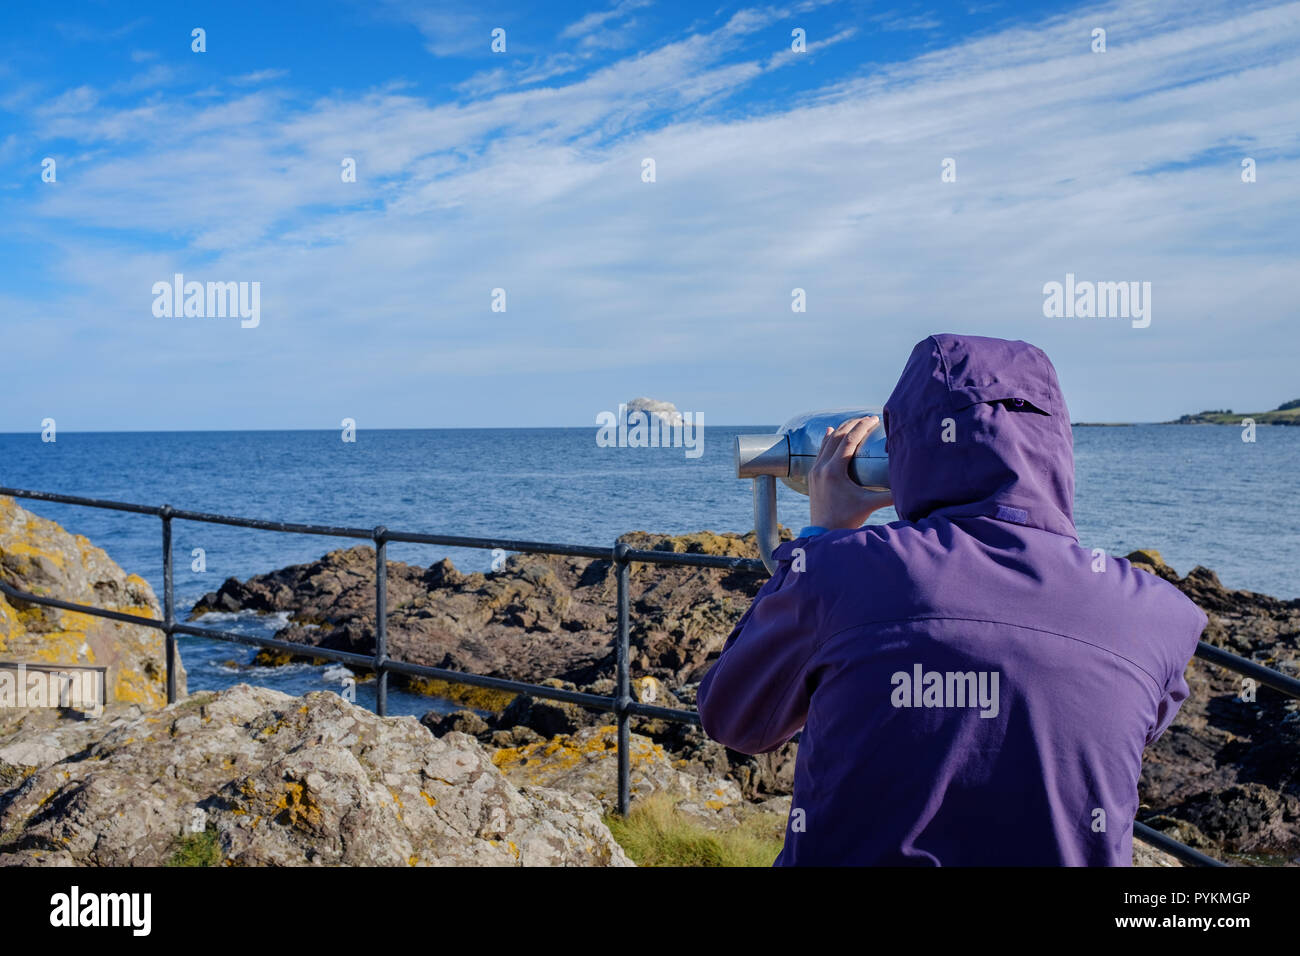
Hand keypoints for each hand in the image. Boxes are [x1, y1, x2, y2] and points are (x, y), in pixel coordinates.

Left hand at [808, 416, 892, 530]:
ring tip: (854, 422)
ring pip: (826, 442)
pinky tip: (829, 431)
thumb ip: (890, 495)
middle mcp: (821, 467)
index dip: (862, 427)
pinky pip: (819, 451)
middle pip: (836, 437)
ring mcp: (814, 471)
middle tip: (867, 418)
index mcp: (834, 471)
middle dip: (852, 425)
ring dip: (840, 430)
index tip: (874, 418)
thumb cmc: (847, 520)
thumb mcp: (869, 505)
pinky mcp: (812, 475)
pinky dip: (826, 440)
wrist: (822, 533)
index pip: (848, 441)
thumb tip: (913, 487)